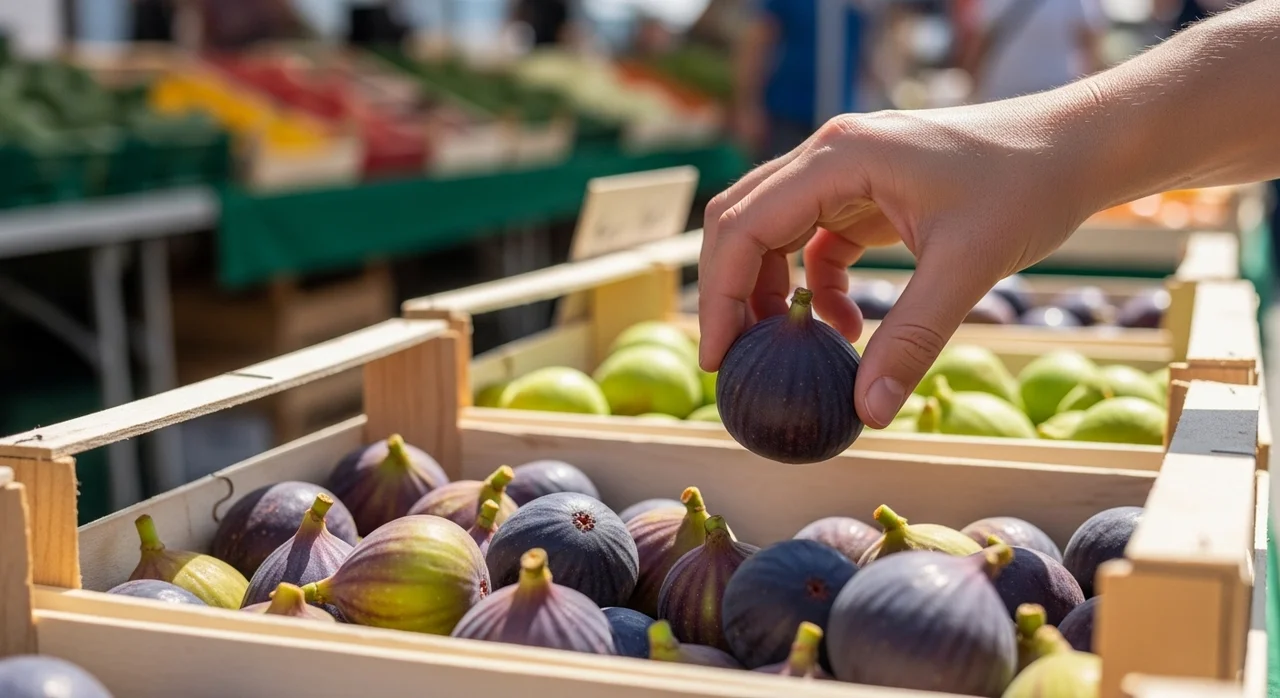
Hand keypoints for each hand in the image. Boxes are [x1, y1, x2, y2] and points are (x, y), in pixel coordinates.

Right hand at [697, 100, 1102, 428]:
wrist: (1078, 147)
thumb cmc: (1028, 186)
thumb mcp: (966, 268)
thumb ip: (911, 341)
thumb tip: (867, 414)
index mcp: (838, 157)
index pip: (744, 226)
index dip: (721, 297)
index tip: (719, 361)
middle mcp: (829, 156)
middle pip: (741, 225)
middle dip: (733, 296)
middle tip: (737, 364)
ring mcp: (845, 172)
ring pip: (772, 234)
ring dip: (774, 294)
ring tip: (794, 353)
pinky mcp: (865, 192)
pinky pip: (815, 243)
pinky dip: (816, 289)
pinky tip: (845, 329)